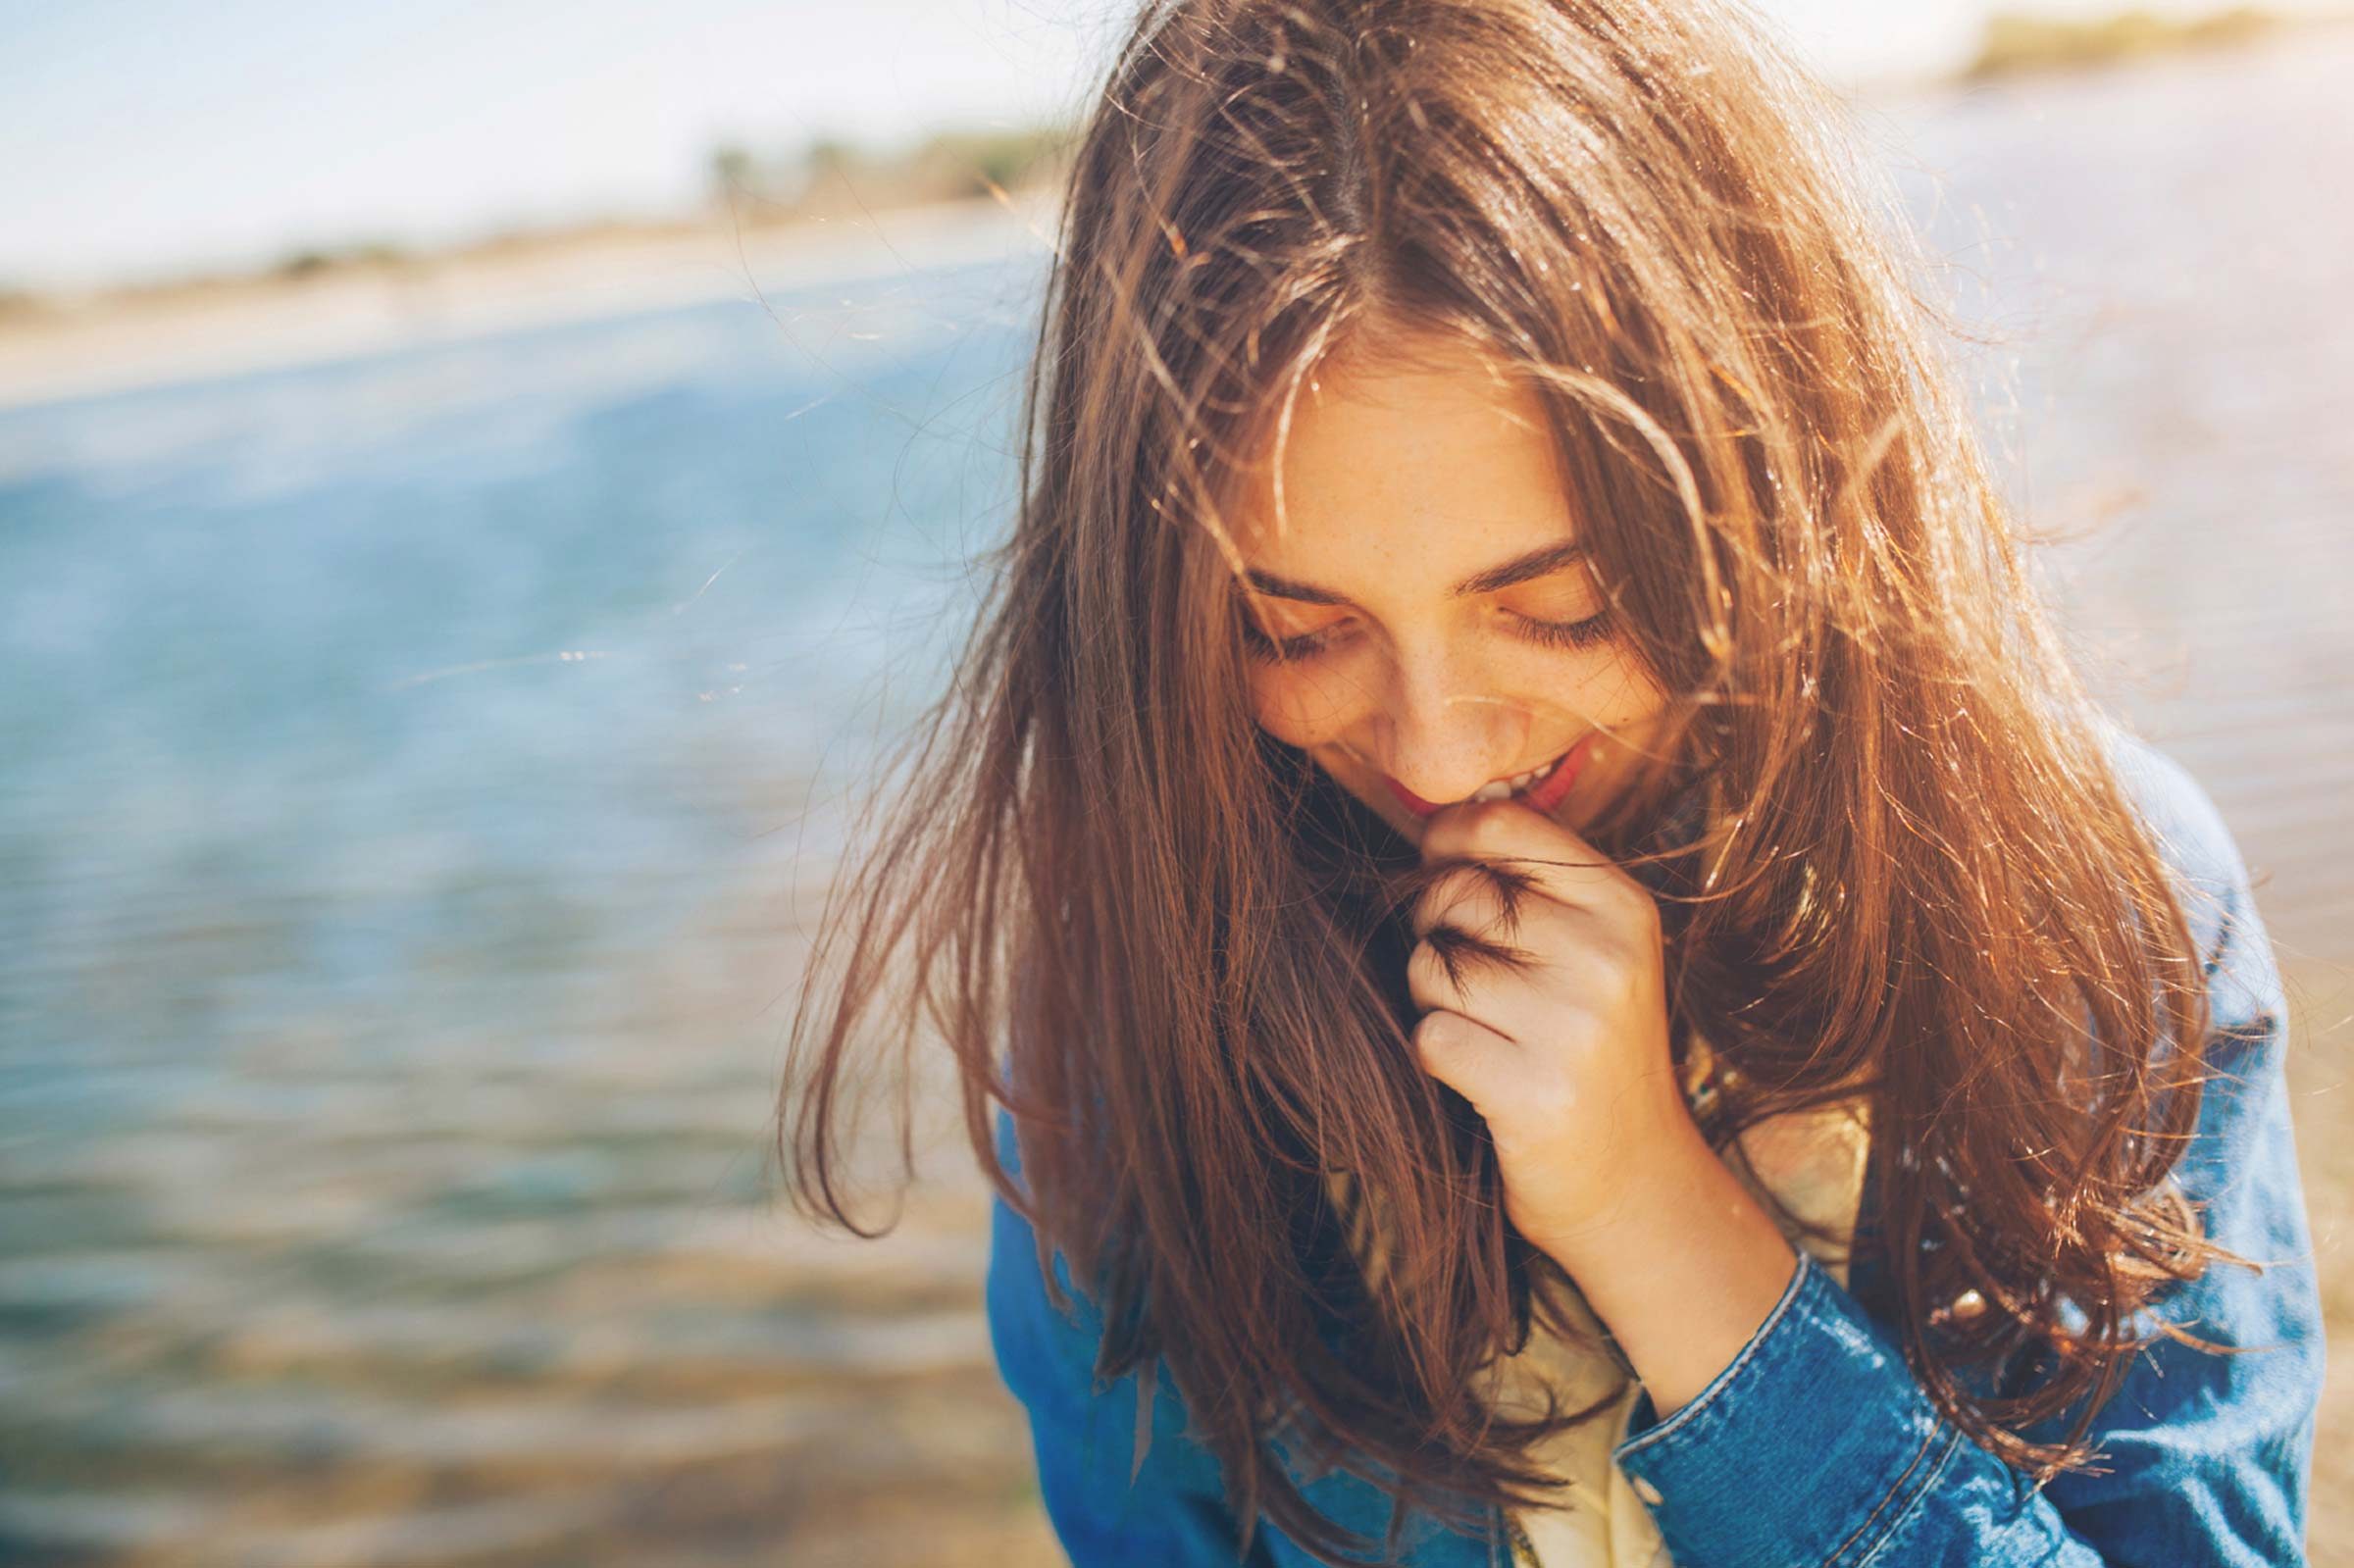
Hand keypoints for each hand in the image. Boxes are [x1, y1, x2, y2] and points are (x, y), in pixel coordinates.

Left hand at [1405, 797, 1705, 1262]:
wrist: (1635, 1182)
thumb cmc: (1587, 1050)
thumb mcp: (1593, 951)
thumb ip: (1531, 885)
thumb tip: (1433, 821)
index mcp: (1621, 906)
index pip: (1504, 826)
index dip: (1447, 838)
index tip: (1434, 861)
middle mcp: (1605, 956)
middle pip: (1456, 895)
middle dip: (1435, 930)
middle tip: (1469, 976)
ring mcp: (1572, 1026)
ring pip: (1432, 967)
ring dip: (1433, 1000)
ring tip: (1484, 1029)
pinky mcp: (1532, 1090)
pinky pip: (1430, 1037)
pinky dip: (1436, 1055)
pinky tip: (1480, 1074)